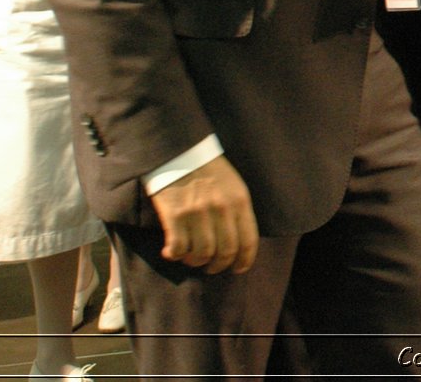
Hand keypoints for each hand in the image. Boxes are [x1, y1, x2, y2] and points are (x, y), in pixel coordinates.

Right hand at [148, 155, 258, 274]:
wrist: (180, 151)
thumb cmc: (208, 169)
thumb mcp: (234, 185)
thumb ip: (238, 211)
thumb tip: (239, 242)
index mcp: (240, 201)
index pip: (248, 241)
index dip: (244, 260)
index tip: (239, 269)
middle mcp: (221, 210)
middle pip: (225, 252)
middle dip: (218, 265)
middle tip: (211, 266)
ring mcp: (198, 214)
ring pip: (202, 254)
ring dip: (195, 262)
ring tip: (191, 257)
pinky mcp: (175, 216)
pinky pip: (178, 248)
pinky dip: (175, 255)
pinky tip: (172, 252)